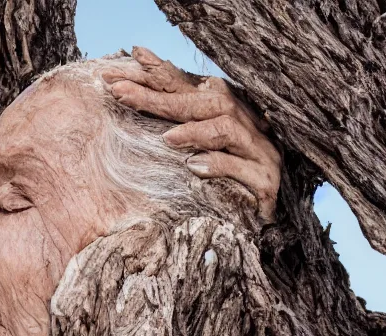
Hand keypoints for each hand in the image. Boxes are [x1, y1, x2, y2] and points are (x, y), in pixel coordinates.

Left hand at [102, 46, 281, 222]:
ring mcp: (257, 152)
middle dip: (161, 97)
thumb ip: (167, 135)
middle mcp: (243, 127)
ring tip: (166, 138)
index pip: (188, 89)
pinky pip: (243, 168)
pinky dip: (218, 165)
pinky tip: (194, 167)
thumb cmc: (216, 189)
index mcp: (222, 117)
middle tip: (120, 93)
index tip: (126, 58)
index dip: (159, 72)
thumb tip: (125, 111)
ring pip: (227, 127)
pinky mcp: (265, 180)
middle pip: (204, 101)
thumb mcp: (188, 158)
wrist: (262, 227)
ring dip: (195, 130)